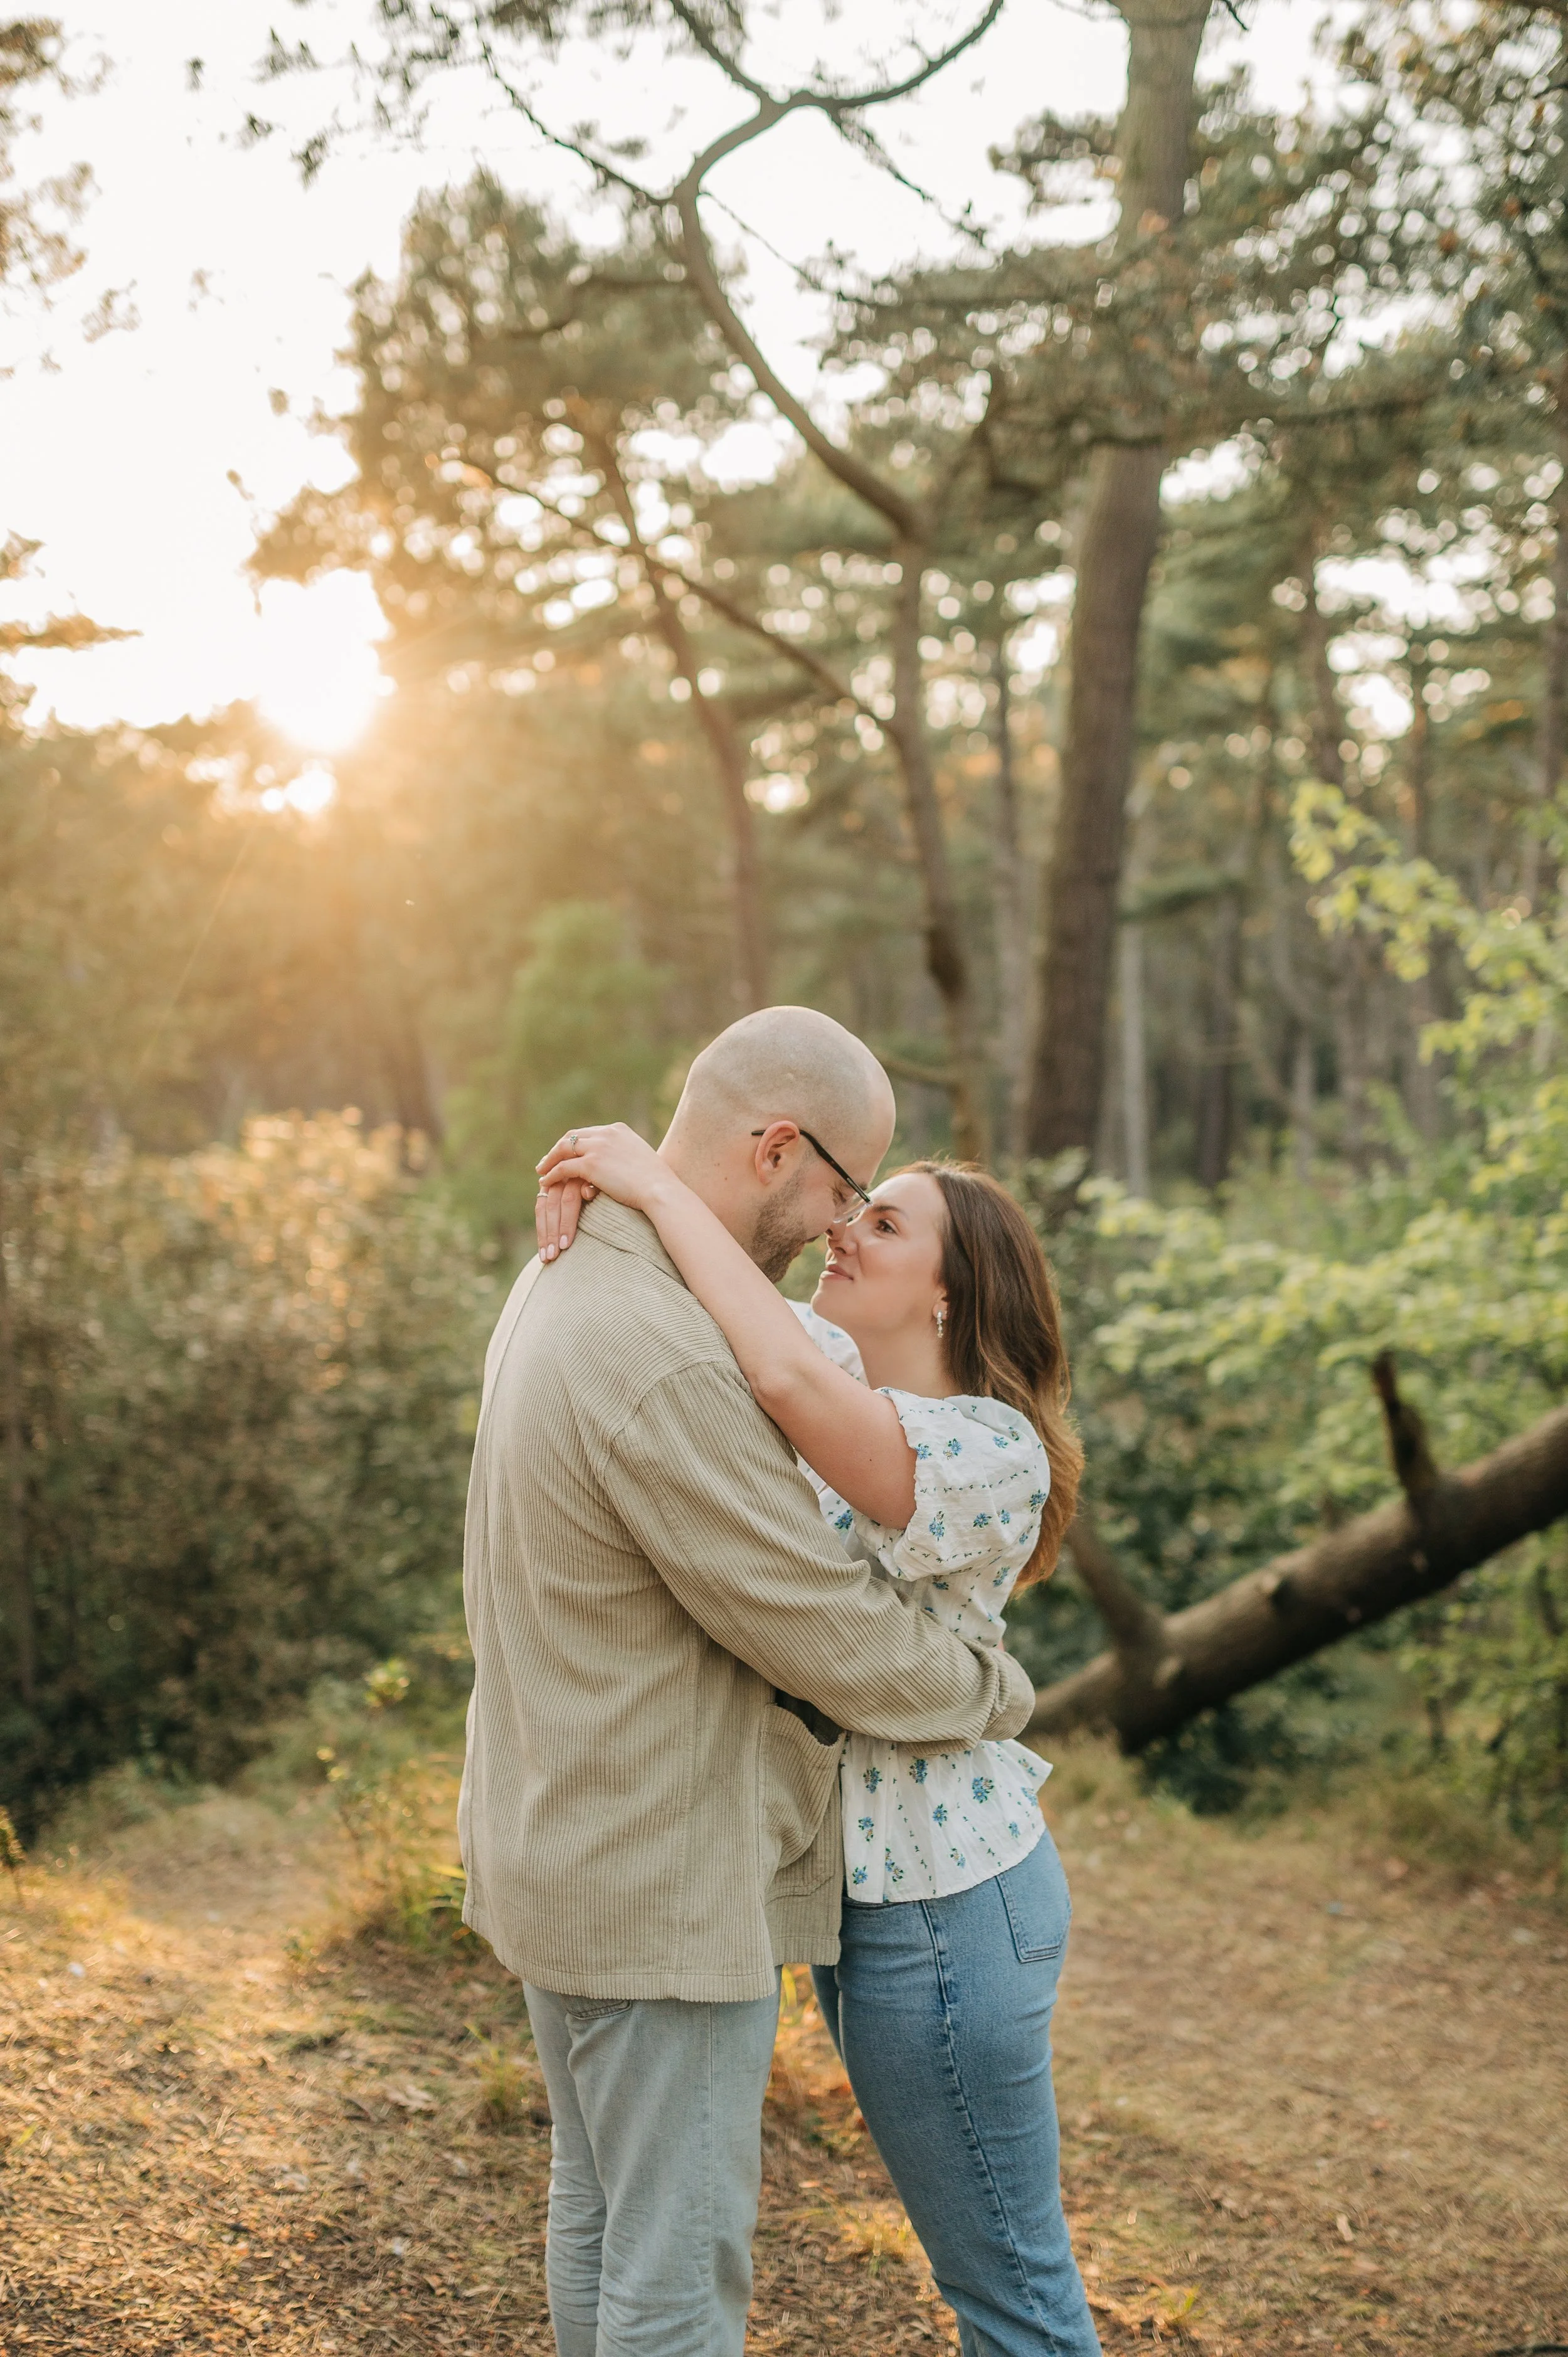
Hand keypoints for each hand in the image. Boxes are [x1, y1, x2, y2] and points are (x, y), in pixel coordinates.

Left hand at [534, 1123, 667, 1261]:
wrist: (660, 1190)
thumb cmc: (656, 1183)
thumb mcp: (641, 1159)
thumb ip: (626, 1155)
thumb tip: (619, 1165)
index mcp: (618, 1129)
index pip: (588, 1132)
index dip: (574, 1143)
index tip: (565, 1152)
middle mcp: (606, 1133)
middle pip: (572, 1136)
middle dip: (558, 1148)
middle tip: (547, 1160)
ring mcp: (597, 1147)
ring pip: (563, 1150)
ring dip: (550, 1160)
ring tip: (542, 1170)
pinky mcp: (591, 1164)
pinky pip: (563, 1168)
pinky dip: (551, 1174)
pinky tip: (545, 1182)